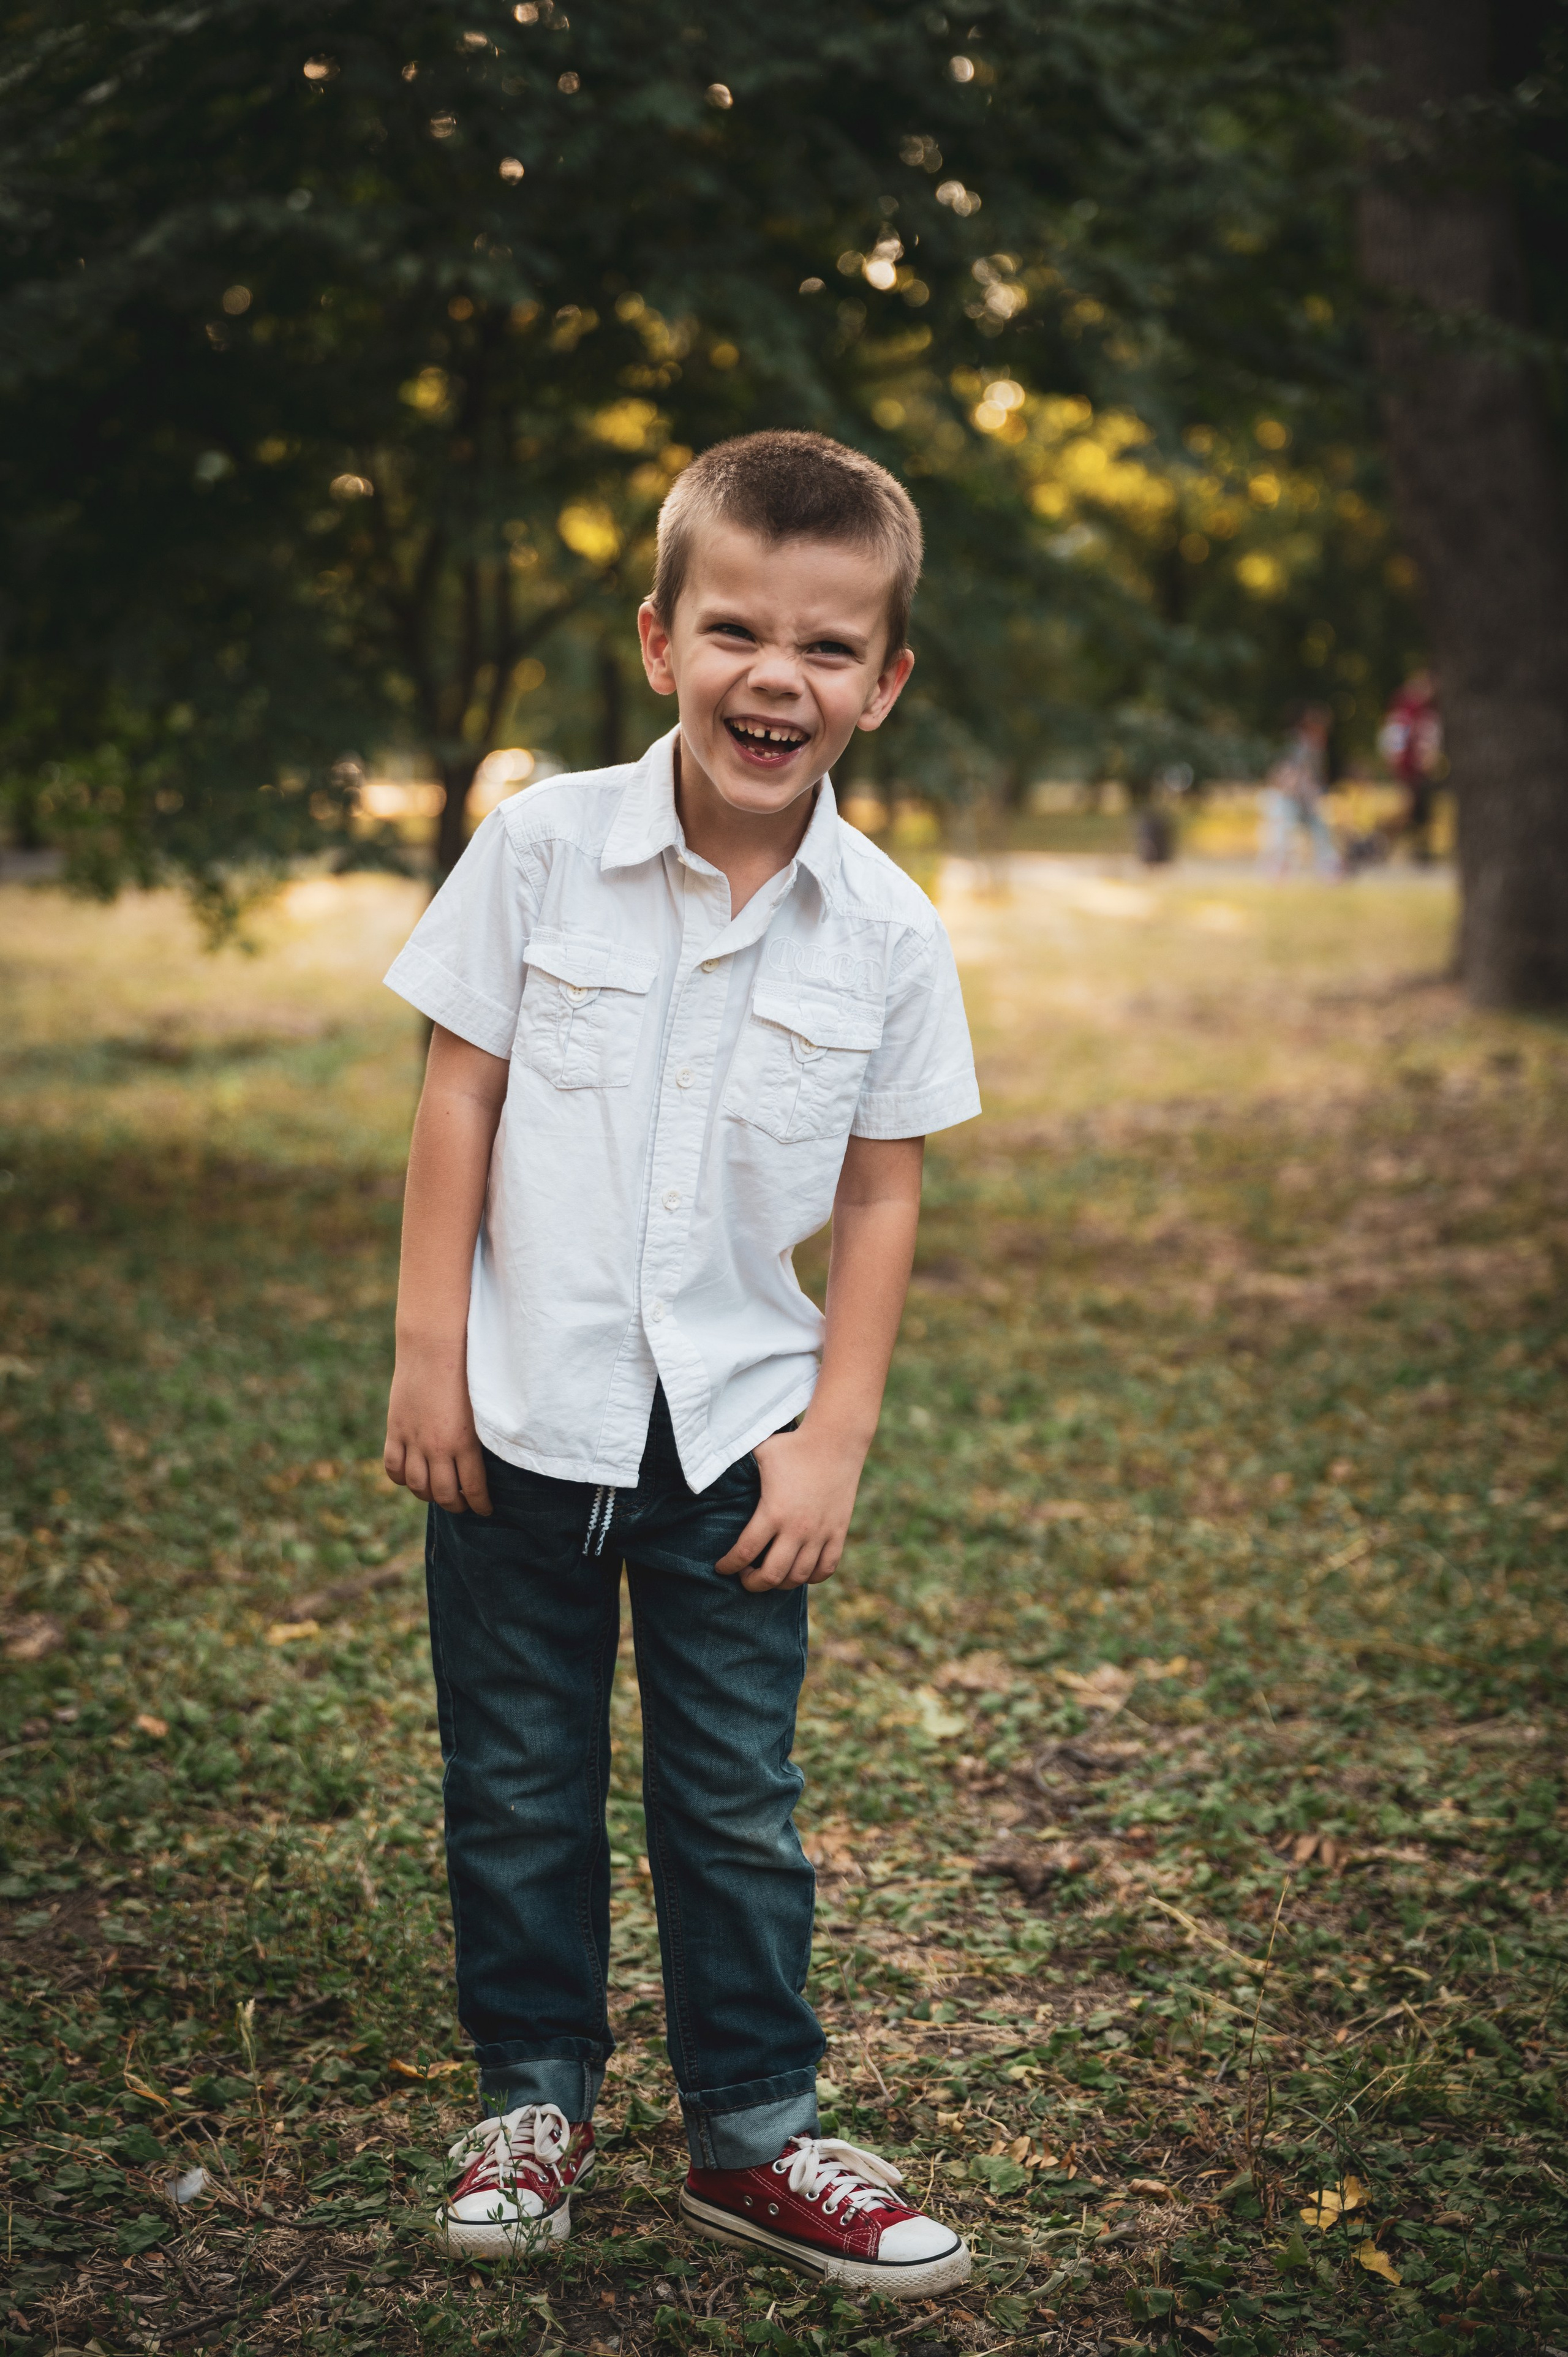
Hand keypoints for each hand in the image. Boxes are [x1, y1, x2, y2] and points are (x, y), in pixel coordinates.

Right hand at [384, 1348, 493, 1514]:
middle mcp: (437, 1447)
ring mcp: (413, 1440)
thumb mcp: (481, 1408)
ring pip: (418, 1485)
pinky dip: (401, 1478)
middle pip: (444, 1493)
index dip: (480, 1504)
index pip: (473, 1488)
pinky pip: (393, 1467)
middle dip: (456, 1505)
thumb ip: (479, 1437)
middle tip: (463, 1506)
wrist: (434, 1346)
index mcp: (465, 1443)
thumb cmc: (467, 1371)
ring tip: (438, 1495)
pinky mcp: (395, 1429)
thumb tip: (483, 1462)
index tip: (485, 1509)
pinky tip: (410, 1478)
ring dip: (429, 1495)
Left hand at [715, 1423, 867, 1591]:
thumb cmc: (792, 1445)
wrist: (836, 1440)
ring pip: (798, 1577)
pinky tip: (800, 1570)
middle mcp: (797, 1528)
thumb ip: (734, 1464)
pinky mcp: (838, 1532)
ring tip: (770, 1574)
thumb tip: (708, 1466)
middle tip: (745, 1577)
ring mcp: (820, 1533)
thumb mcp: (758, 1452)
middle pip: (771, 1576)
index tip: (721, 1568)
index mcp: (772, 1512)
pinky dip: (811, 1577)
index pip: (744, 1552)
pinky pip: (825, 1569)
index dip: (728, 1566)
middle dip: (752, 1583)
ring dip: (780, 1583)